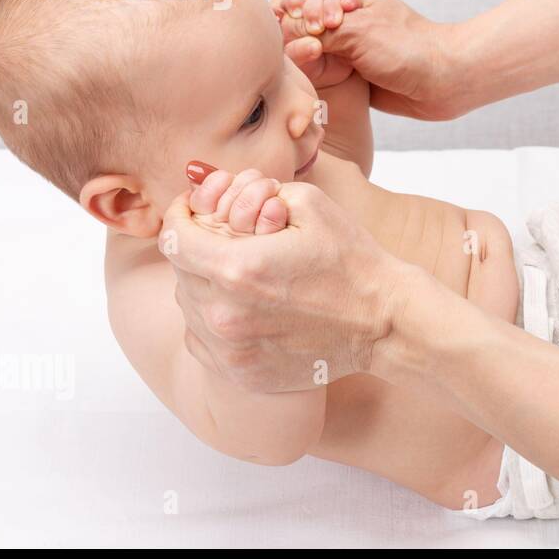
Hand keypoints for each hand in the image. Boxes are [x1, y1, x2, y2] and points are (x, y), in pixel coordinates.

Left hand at [163, 164, 407, 391]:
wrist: (384, 323)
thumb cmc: (351, 260)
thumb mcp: (309, 203)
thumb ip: (250, 189)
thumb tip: (209, 185)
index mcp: (237, 268)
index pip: (174, 237)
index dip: (179, 215)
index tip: (192, 210)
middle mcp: (224, 314)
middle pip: (180, 271)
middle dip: (199, 249)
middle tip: (229, 240)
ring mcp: (231, 350)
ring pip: (190, 306)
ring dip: (206, 284)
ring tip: (244, 276)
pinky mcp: (241, 373)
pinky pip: (203, 339)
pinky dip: (215, 320)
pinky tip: (248, 309)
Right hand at [271, 0, 465, 119]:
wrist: (442, 81)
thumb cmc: (407, 49)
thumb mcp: (356, 31)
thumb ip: (314, 29)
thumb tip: (282, 31)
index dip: (290, 9)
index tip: (309, 25)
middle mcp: (342, 16)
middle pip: (295, 20)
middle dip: (296, 30)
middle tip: (317, 44)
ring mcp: (344, 44)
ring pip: (304, 46)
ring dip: (302, 53)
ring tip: (317, 57)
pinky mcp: (347, 69)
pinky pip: (317, 68)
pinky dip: (311, 71)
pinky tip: (317, 76)